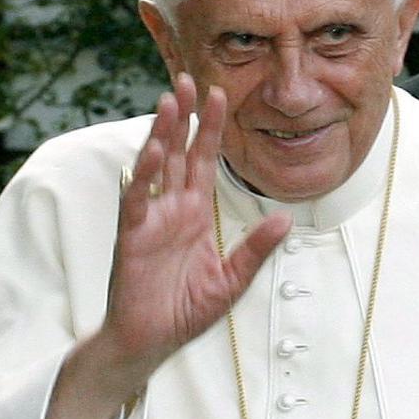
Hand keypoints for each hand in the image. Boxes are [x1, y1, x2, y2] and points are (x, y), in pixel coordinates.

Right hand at [46, 73, 289, 418]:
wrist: (152, 340)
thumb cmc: (186, 310)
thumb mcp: (232, 279)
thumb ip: (255, 249)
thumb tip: (284, 219)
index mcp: (195, 213)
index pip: (205, 161)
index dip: (211, 129)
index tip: (220, 94)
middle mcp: (172, 209)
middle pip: (179, 152)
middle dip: (185, 116)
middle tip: (189, 78)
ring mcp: (151, 220)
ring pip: (156, 166)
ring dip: (162, 134)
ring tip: (169, 101)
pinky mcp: (133, 237)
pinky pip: (138, 201)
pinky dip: (144, 178)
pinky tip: (152, 152)